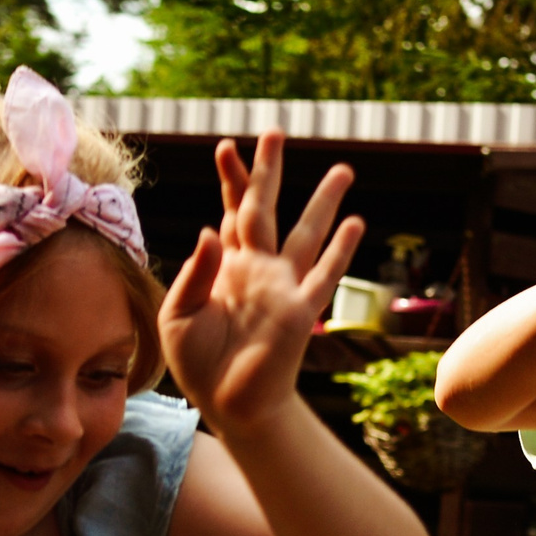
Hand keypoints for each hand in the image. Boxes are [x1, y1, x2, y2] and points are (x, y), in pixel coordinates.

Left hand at [161, 132, 363, 436]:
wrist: (227, 403)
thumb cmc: (199, 362)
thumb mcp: (179, 315)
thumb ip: (194, 273)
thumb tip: (210, 229)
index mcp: (225, 266)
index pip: (230, 212)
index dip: (230, 180)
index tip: (226, 146)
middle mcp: (257, 268)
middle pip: (266, 208)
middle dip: (270, 171)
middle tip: (275, 132)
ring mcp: (282, 287)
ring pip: (307, 234)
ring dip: (324, 202)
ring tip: (343, 170)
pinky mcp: (300, 311)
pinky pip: (324, 274)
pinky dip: (340, 249)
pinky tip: (356, 222)